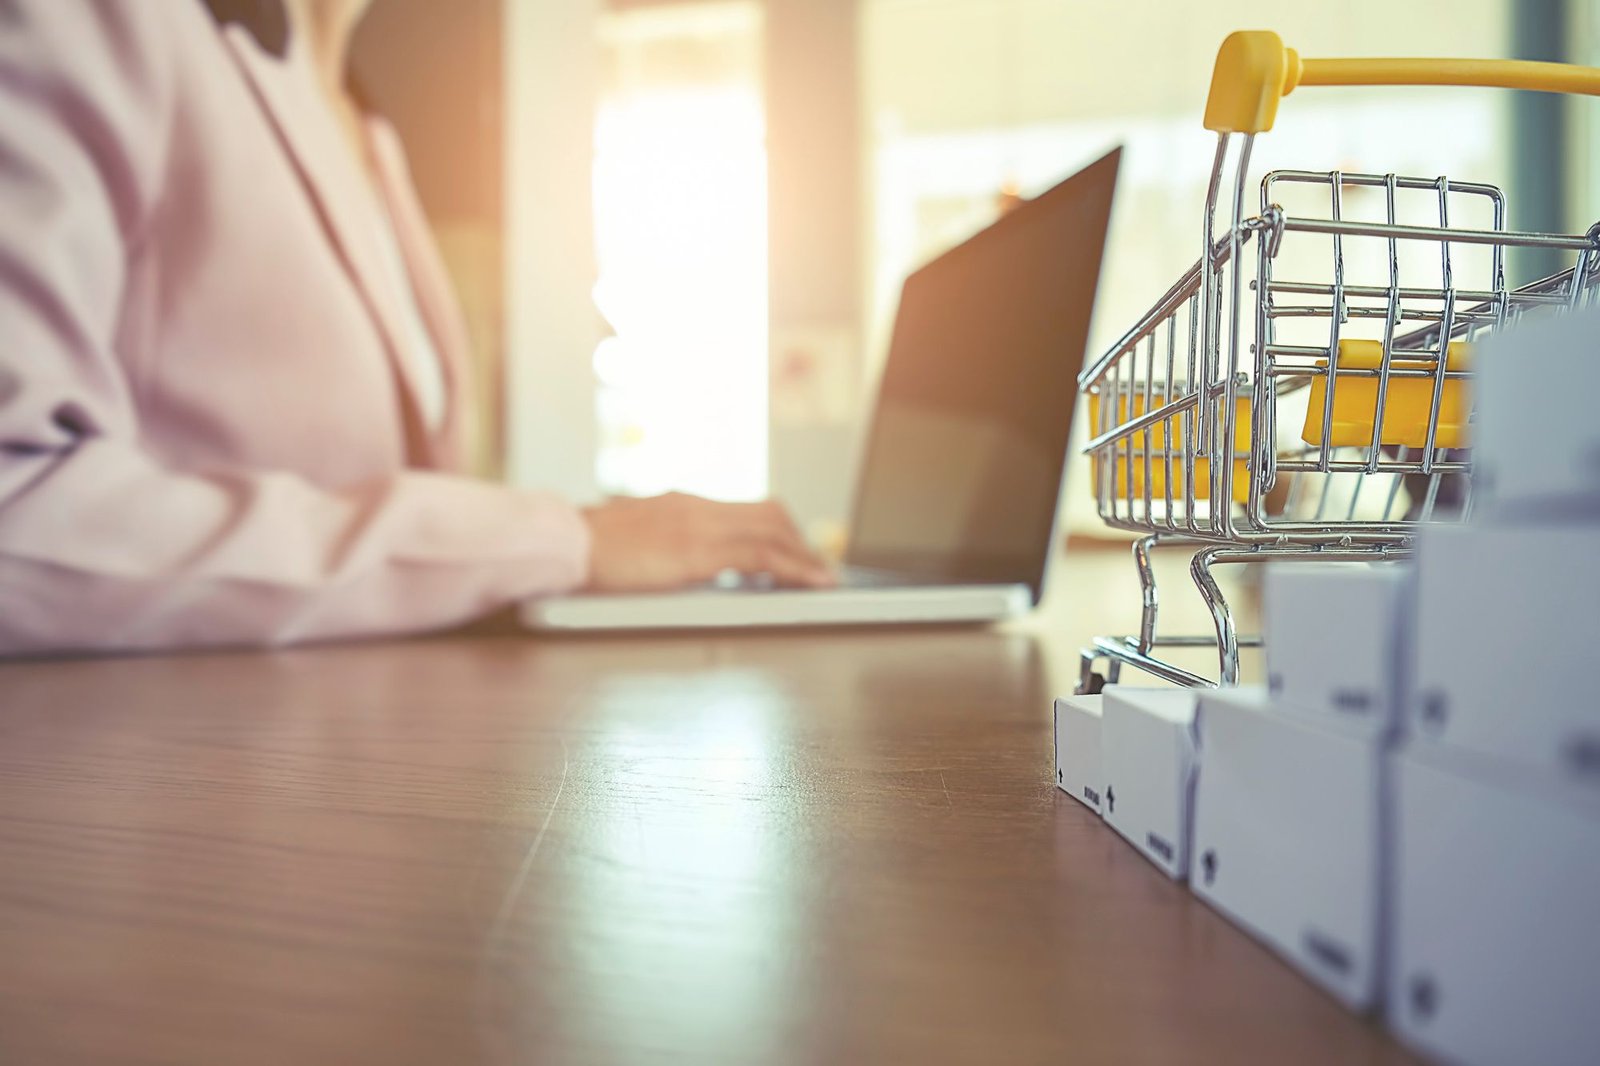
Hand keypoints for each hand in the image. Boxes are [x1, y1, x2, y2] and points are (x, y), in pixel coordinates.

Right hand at [580, 492, 836, 592]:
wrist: (562, 543)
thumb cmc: (582, 550)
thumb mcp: (627, 541)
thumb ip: (654, 545)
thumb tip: (668, 564)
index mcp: (679, 504)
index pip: (744, 508)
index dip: (778, 529)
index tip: (795, 547)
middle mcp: (696, 506)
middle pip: (768, 513)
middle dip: (798, 541)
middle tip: (817, 568)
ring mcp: (699, 524)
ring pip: (773, 529)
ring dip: (804, 555)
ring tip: (823, 579)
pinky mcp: (698, 550)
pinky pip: (762, 555)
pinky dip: (794, 568)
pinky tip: (812, 583)